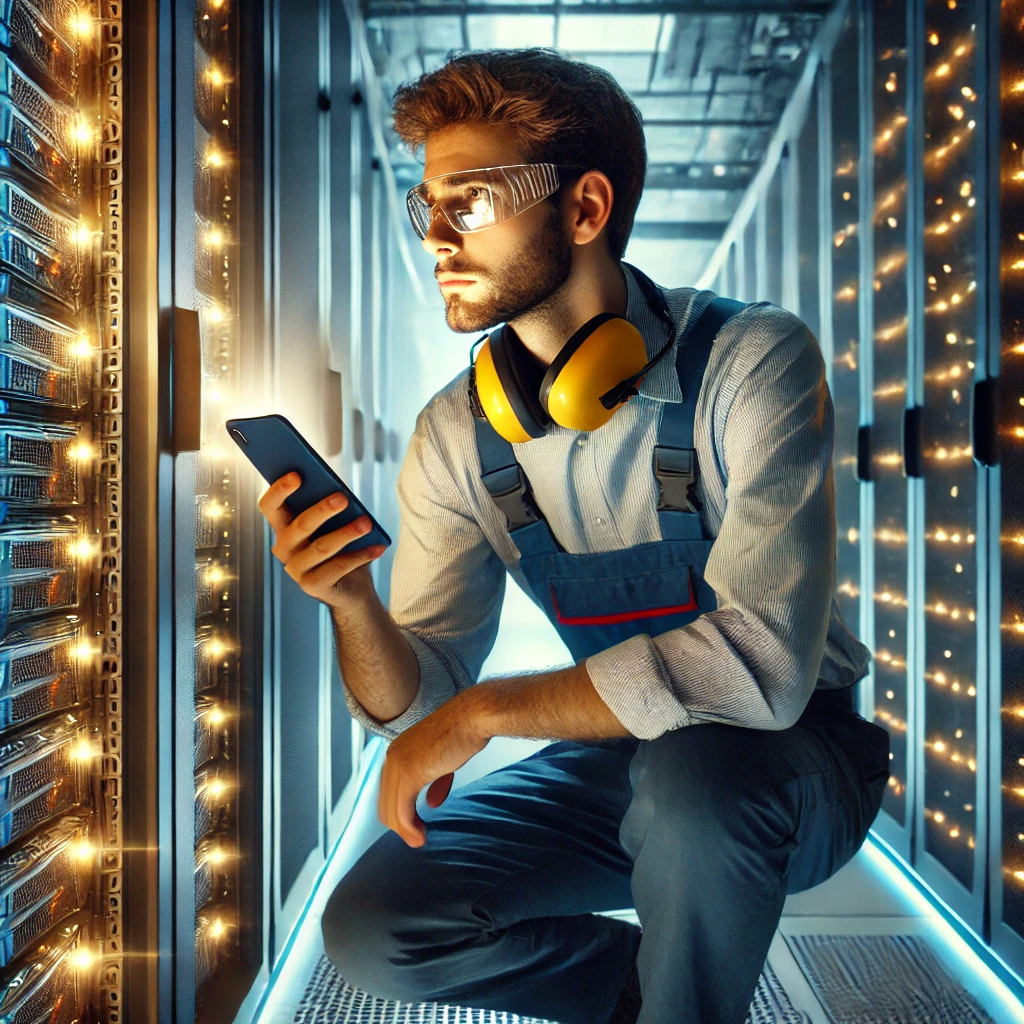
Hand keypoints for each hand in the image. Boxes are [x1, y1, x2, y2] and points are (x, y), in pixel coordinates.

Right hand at [257, 472, 386, 606]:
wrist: (352, 586)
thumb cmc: (342, 546)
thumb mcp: (336, 522)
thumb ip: (331, 506)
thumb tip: (339, 493)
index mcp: (284, 526)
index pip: (270, 505)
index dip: (279, 490)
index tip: (297, 474)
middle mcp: (284, 547)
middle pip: (299, 525)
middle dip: (321, 510)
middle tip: (343, 498)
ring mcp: (296, 569)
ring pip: (321, 547)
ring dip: (347, 533)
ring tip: (367, 523)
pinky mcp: (312, 586)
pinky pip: (337, 567)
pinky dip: (360, 555)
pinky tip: (378, 547)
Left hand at [378, 691, 490, 847]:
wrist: (472, 717)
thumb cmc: (462, 732)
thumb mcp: (444, 761)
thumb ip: (435, 781)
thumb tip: (433, 803)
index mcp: (397, 751)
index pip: (387, 790)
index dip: (398, 811)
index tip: (413, 825)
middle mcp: (392, 756)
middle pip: (385, 802)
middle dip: (399, 825)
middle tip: (416, 838)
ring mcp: (399, 764)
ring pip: (391, 809)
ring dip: (404, 831)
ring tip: (418, 840)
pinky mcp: (411, 772)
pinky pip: (403, 809)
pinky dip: (409, 827)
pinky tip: (420, 835)